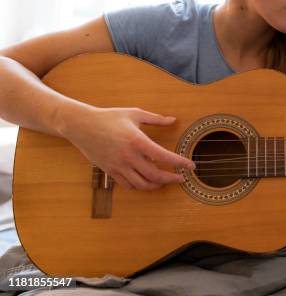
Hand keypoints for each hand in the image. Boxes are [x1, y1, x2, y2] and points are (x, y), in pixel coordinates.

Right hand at [63, 106, 195, 189]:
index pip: (163, 157)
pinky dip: (141, 186)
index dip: (179, 163)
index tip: (190, 166)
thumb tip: (173, 120)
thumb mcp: (134, 114)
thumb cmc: (109, 117)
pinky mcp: (110, 171)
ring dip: (157, 185)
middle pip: (155, 175)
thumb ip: (156, 119)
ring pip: (142, 184)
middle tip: (181, 178)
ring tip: (166, 181)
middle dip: (172, 179)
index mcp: (137, 141)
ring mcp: (118, 166)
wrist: (81, 125)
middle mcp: (128, 156)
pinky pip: (128, 185)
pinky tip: (148, 181)